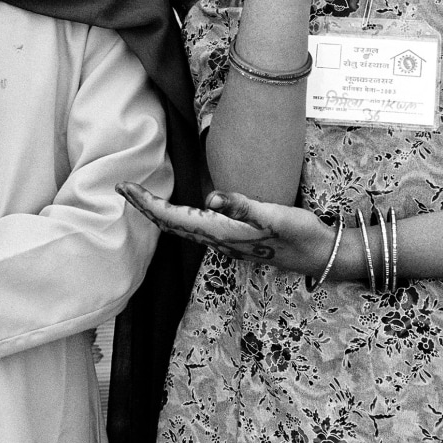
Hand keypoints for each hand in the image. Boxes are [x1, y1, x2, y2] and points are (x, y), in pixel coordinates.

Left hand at [118, 181, 335, 274]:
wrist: (320, 255)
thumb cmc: (300, 234)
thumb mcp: (275, 216)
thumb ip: (245, 207)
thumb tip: (211, 198)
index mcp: (221, 232)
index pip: (173, 218)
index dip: (147, 203)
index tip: (125, 188)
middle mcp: (218, 239)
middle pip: (170, 223)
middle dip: (144, 206)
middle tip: (122, 188)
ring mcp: (225, 241)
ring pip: (181, 226)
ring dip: (158, 212)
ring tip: (139, 196)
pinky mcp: (233, 238)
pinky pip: (195, 227)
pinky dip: (176, 216)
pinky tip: (175, 210)